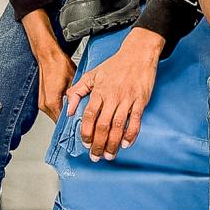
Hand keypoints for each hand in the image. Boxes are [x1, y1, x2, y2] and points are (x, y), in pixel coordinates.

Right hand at [36, 44, 75, 122]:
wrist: (48, 56)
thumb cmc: (58, 65)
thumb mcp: (73, 81)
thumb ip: (76, 96)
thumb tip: (83, 105)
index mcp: (52, 102)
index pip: (63, 121)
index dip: (73, 124)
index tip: (81, 125)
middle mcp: (45, 104)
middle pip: (59, 120)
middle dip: (69, 120)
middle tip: (81, 120)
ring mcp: (42, 102)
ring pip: (56, 115)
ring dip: (65, 115)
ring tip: (76, 112)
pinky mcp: (43, 99)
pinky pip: (54, 109)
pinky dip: (61, 109)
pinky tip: (69, 104)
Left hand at [65, 27, 163, 159]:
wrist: (138, 53)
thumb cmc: (116, 64)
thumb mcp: (92, 74)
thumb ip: (78, 91)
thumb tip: (69, 110)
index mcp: (99, 90)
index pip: (90, 115)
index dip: (86, 132)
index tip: (85, 143)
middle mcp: (112, 96)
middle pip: (103, 125)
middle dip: (98, 144)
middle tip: (95, 156)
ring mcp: (127, 99)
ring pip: (118, 126)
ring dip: (112, 143)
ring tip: (109, 155)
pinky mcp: (140, 100)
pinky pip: (135, 121)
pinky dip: (131, 134)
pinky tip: (126, 144)